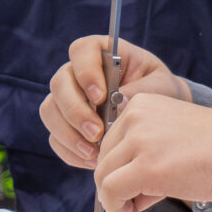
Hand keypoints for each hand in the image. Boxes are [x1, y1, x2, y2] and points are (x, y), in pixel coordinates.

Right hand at [40, 36, 189, 169]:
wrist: (159, 117)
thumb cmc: (161, 92)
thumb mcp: (161, 87)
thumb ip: (142, 91)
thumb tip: (117, 102)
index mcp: (102, 53)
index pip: (82, 51)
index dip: (86, 72)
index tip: (100, 96)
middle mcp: (78, 73)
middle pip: (59, 84)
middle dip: (75, 111)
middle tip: (97, 133)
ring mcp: (68, 99)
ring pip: (50, 111)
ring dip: (69, 134)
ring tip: (96, 152)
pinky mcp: (65, 124)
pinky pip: (55, 137)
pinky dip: (70, 151)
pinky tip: (92, 160)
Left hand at [94, 94, 211, 211]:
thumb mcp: (173, 143)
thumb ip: (143, 162)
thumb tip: (120, 198)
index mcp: (143, 103)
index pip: (111, 142)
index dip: (117, 170)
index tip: (128, 188)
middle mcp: (136, 116)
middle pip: (102, 159)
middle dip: (114, 187)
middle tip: (130, 206)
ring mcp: (139, 140)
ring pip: (103, 176)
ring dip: (115, 201)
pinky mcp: (145, 166)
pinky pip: (111, 192)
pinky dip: (116, 208)